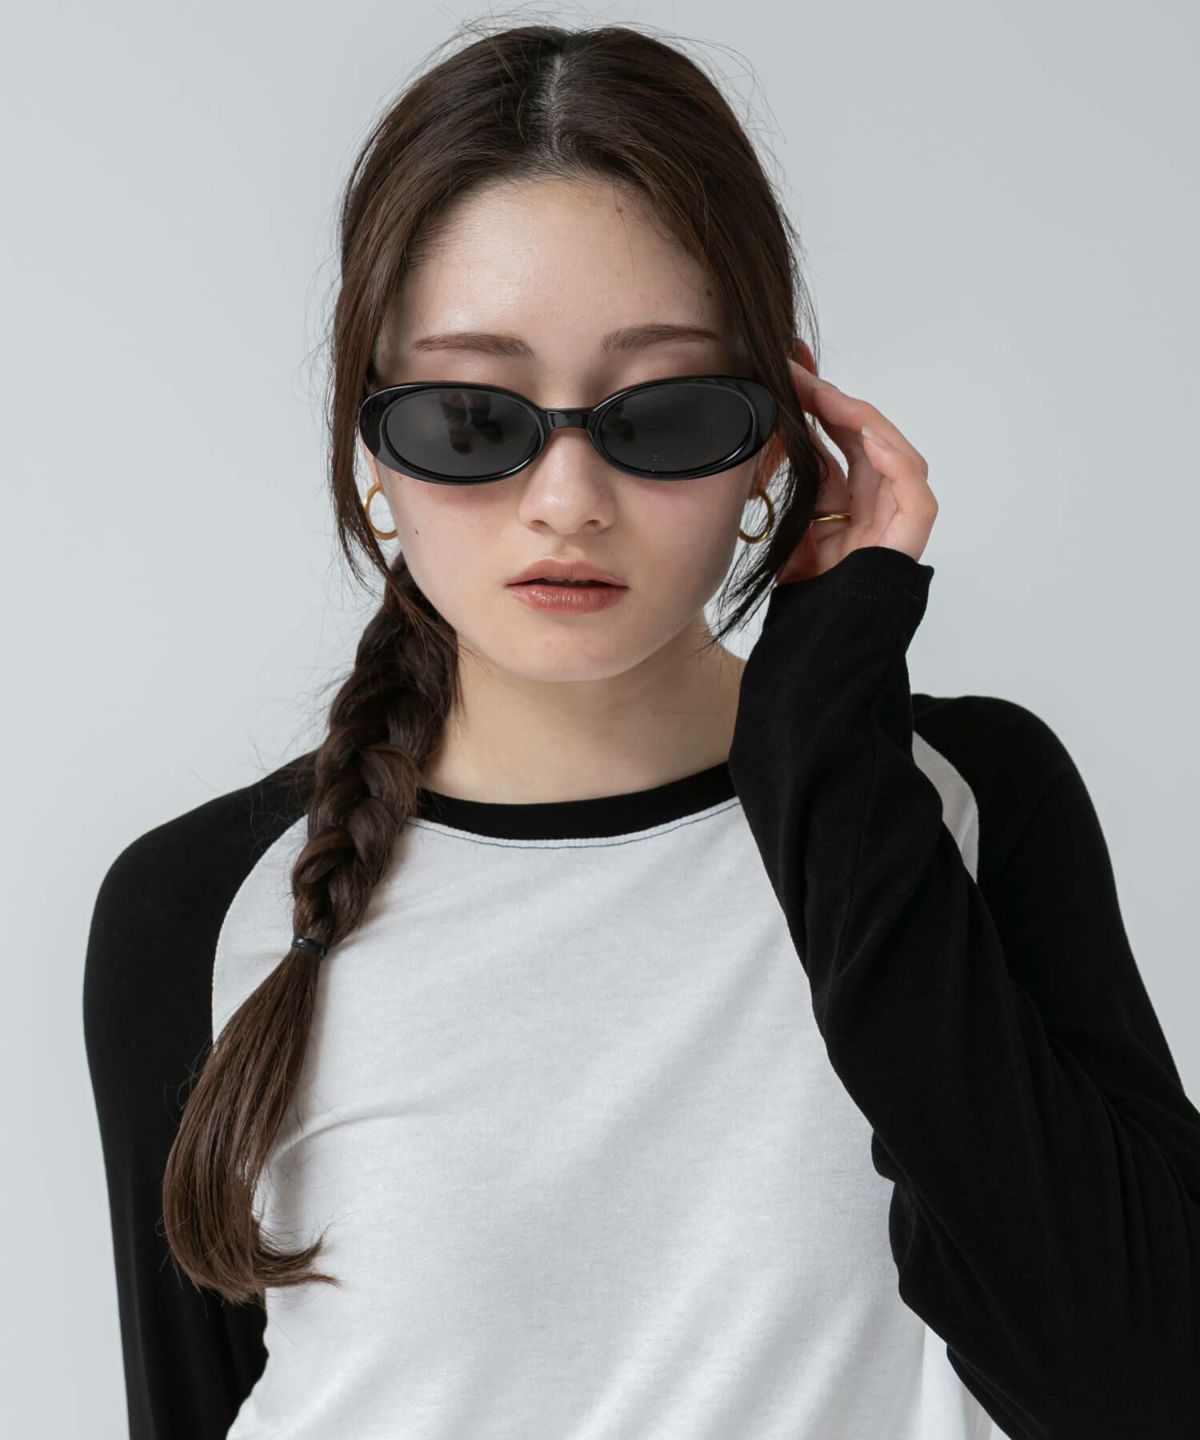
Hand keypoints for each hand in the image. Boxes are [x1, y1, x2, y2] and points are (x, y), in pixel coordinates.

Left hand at [773, 359, 937, 584]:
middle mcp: (872, 511)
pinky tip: (867, 437)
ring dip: (860, 421)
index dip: (815, 408)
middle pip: (862, 443)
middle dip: (832, 403)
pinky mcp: (908, 543)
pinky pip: (917, 495)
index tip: (786, 376)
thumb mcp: (780, 531)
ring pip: (893, 457)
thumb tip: (760, 436)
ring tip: (826, 397)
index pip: (834, 445)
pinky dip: (897, 462)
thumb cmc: (796, 600)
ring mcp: (893, 526)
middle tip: (797, 374)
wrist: (809, 654)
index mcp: (841, 508)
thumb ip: (782, 490)